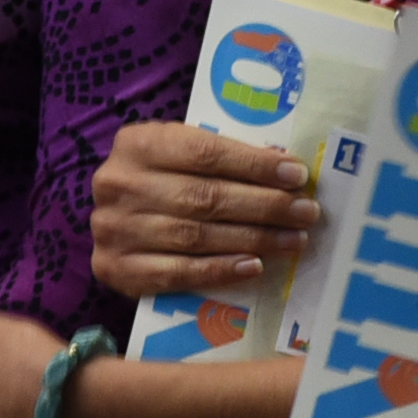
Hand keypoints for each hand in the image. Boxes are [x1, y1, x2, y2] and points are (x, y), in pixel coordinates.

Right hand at [90, 119, 313, 301]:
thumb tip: (284, 168)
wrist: (111, 218)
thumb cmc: (157, 179)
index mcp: (138, 144)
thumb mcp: (177, 152)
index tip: (297, 175)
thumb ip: (219, 157)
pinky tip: (254, 266)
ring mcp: (115, 230)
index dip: (255, 165)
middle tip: (306, 212)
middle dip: (264, 206)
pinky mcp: (116, 269)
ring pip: (196, 236)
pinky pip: (178, 273)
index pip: (205, 153)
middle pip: (204, 196)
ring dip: (254, 240)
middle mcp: (120, 184)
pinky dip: (220, 270)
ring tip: (294, 240)